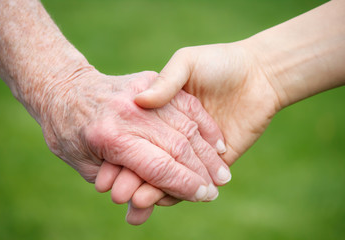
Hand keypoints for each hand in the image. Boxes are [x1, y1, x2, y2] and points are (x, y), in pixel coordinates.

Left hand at [41, 69, 230, 201]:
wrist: (64, 89)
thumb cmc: (69, 133)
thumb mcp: (84, 166)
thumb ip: (118, 182)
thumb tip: (145, 204)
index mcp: (111, 138)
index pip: (159, 167)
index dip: (185, 185)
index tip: (203, 195)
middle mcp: (130, 114)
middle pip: (178, 147)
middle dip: (202, 172)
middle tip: (216, 188)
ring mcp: (141, 93)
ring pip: (186, 126)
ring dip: (208, 152)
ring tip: (222, 170)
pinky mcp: (149, 80)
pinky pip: (185, 104)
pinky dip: (204, 124)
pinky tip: (217, 142)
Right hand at [123, 42, 278, 223]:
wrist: (259, 74)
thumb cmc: (220, 62)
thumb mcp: (187, 63)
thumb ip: (166, 82)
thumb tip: (139, 101)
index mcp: (163, 112)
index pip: (138, 139)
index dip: (122, 155)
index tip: (105, 172)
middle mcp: (174, 134)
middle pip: (150, 161)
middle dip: (133, 179)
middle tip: (116, 195)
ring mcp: (194, 151)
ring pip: (168, 176)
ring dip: (150, 191)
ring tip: (133, 205)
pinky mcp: (216, 163)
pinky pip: (194, 181)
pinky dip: (177, 193)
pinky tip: (159, 201)